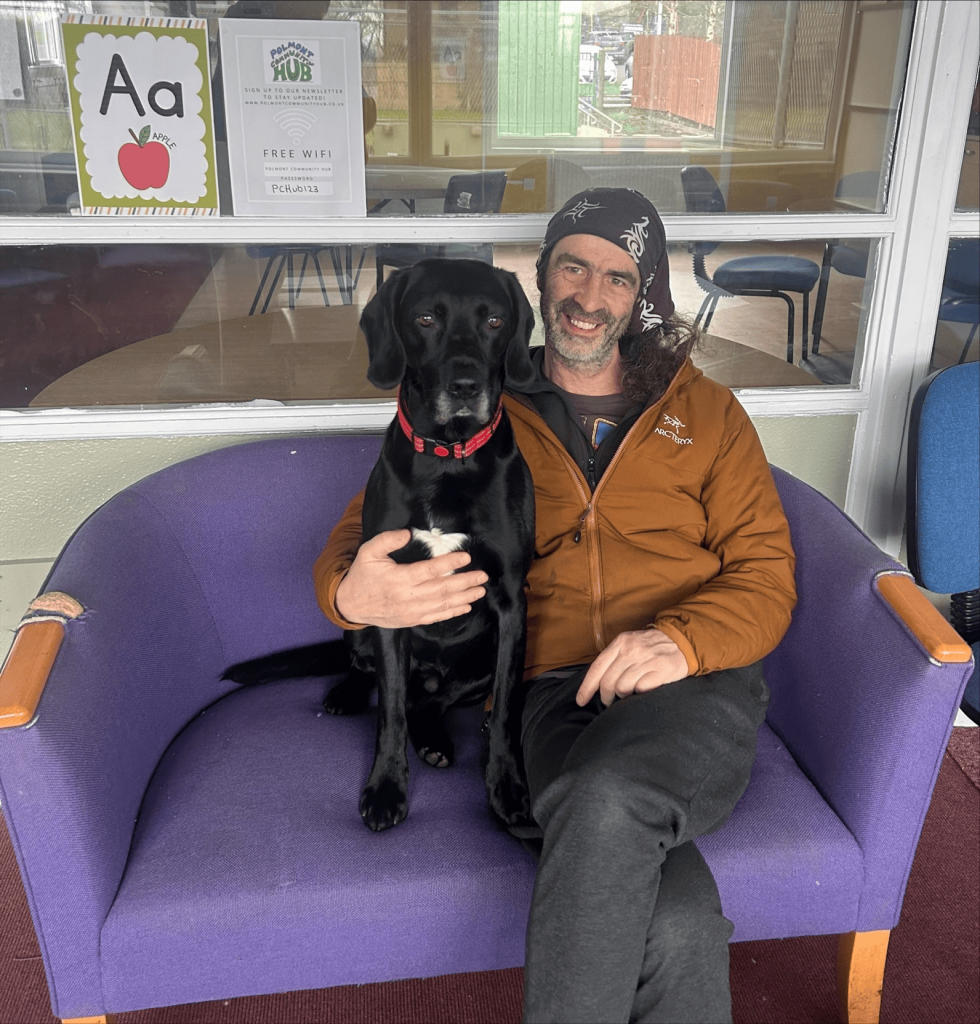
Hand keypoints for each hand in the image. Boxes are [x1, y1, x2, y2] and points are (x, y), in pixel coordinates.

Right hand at [335, 529, 487, 628]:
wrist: (351, 604)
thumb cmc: (362, 575)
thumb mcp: (368, 552)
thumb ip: (387, 540)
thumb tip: (406, 533)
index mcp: (399, 579)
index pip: (429, 570)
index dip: (449, 562)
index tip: (466, 556)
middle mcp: (408, 597)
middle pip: (442, 589)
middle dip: (465, 582)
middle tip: (482, 575)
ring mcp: (411, 611)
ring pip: (442, 604)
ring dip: (464, 597)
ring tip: (480, 590)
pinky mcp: (411, 620)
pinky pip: (436, 617)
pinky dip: (452, 612)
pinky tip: (466, 606)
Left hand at [576, 628, 688, 706]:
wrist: (682, 640)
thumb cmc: (652, 646)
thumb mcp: (630, 643)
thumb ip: (614, 658)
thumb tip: (597, 682)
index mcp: (621, 642)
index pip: (597, 667)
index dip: (586, 687)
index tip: (581, 700)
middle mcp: (631, 650)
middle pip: (608, 681)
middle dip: (606, 696)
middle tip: (609, 701)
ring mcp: (646, 660)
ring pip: (623, 687)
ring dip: (623, 695)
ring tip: (629, 693)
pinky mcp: (661, 670)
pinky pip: (641, 689)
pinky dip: (639, 693)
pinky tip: (643, 689)